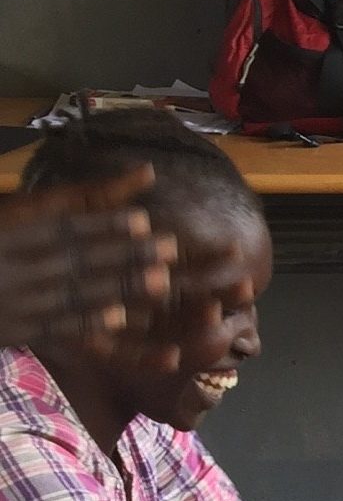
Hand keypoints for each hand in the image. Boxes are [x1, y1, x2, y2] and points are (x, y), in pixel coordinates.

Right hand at [0, 166, 172, 347]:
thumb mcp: (19, 210)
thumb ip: (77, 196)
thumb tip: (145, 171)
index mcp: (8, 229)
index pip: (59, 226)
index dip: (102, 223)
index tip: (143, 219)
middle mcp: (10, 263)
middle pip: (74, 258)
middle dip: (124, 254)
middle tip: (169, 248)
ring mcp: (12, 299)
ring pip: (71, 293)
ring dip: (118, 288)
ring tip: (161, 281)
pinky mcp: (14, 328)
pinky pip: (54, 327)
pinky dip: (87, 323)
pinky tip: (122, 319)